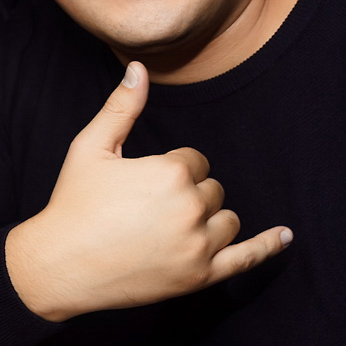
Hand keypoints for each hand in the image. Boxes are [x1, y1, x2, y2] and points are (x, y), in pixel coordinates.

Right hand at [5, 63, 291, 321]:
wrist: (59, 265)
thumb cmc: (73, 203)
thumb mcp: (91, 148)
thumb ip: (121, 107)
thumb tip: (138, 68)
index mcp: (170, 172)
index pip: (195, 161)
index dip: (168, 171)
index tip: (140, 186)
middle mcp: (191, 208)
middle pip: (212, 190)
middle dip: (187, 194)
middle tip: (146, 210)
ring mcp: (198, 246)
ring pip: (227, 220)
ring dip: (208, 219)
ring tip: (169, 227)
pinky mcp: (199, 277)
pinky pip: (247, 258)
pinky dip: (268, 246)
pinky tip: (286, 236)